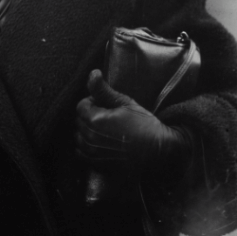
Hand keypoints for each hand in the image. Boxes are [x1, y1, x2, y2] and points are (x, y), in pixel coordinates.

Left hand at [75, 70, 191, 171]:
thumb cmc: (144, 124)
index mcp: (95, 120)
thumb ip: (103, 89)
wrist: (159, 151)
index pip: (81, 106)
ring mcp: (92, 152)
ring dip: (87, 131)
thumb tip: (93, 73)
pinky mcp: (97, 164)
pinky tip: (101, 143)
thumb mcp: (125, 102)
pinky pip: (81, 153)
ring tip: (105, 130)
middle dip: (89, 116)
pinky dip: (86, 147)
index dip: (93, 102)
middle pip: (79, 121)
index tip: (106, 105)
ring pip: (78, 137)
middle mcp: (90, 137)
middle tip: (108, 117)